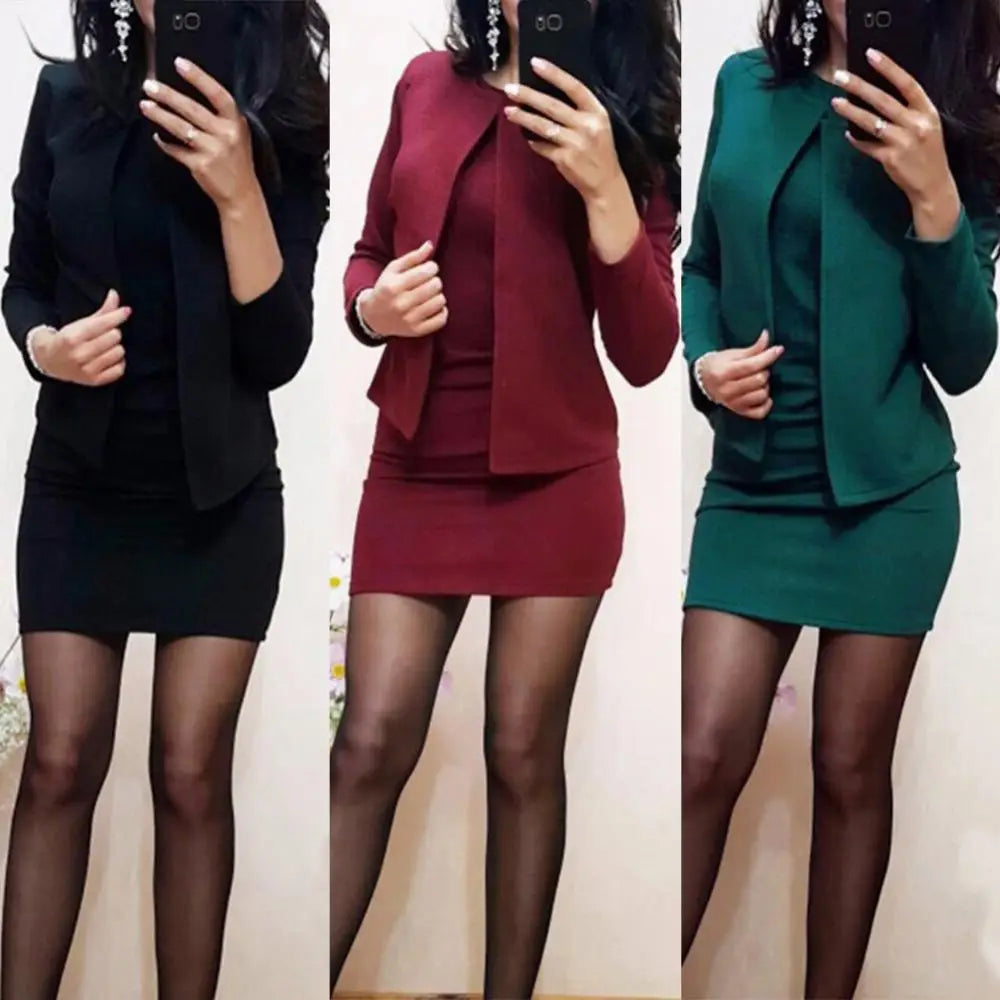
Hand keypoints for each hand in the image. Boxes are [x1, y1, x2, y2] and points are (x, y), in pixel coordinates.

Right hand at [32, 289, 129, 385]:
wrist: (50, 361)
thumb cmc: (68, 338)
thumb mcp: (81, 323)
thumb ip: (101, 311)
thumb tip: (115, 294)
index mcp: (73, 337)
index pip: (103, 324)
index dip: (117, 316)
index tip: (126, 311)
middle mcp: (79, 354)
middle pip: (114, 337)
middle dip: (113, 332)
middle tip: (105, 334)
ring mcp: (87, 370)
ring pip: (119, 352)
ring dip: (116, 347)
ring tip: (106, 346)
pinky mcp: (95, 381)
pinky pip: (120, 369)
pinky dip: (119, 362)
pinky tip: (110, 358)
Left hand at [140, 59, 260, 211]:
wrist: (241, 194)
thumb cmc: (236, 162)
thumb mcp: (237, 135)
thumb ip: (220, 117)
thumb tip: (188, 97)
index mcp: (236, 123)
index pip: (217, 95)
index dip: (198, 78)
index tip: (179, 63)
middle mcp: (226, 135)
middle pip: (193, 109)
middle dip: (168, 95)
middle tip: (149, 85)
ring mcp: (213, 151)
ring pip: (181, 128)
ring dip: (160, 115)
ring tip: (145, 106)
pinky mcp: (201, 165)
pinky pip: (177, 150)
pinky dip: (165, 144)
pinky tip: (157, 137)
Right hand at [359, 242, 447, 338]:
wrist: (374, 316)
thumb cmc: (386, 288)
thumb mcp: (393, 269)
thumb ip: (413, 257)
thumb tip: (430, 245)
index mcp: (394, 286)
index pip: (425, 272)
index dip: (432, 267)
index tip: (429, 269)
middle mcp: (401, 304)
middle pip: (435, 286)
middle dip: (435, 280)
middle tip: (429, 282)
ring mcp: (409, 319)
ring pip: (440, 301)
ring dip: (438, 295)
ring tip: (430, 294)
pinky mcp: (417, 331)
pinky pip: (441, 319)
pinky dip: (441, 311)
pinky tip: (434, 307)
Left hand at [503, 58, 624, 201]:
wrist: (605, 183)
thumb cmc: (599, 152)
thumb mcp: (598, 126)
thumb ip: (579, 112)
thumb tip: (547, 97)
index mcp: (597, 113)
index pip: (574, 87)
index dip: (554, 74)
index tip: (535, 63)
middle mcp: (587, 126)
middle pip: (553, 106)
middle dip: (529, 96)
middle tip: (510, 89)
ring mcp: (575, 143)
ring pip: (543, 126)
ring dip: (523, 118)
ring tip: (508, 111)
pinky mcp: (565, 159)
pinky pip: (543, 147)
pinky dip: (534, 143)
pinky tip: (528, 139)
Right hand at [697, 331, 783, 419]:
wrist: (704, 380)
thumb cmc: (719, 364)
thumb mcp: (733, 354)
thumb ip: (753, 349)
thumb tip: (767, 336)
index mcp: (723, 373)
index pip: (751, 365)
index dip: (768, 356)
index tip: (778, 349)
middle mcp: (727, 390)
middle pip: (759, 380)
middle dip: (764, 371)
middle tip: (758, 368)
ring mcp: (733, 403)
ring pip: (762, 395)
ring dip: (765, 386)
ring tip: (758, 381)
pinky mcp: (739, 411)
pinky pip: (760, 413)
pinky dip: (766, 404)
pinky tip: (763, 396)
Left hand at [831, 50, 960, 237]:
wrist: (932, 185)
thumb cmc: (927, 153)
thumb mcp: (927, 127)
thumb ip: (908, 112)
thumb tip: (878, 97)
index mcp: (927, 111)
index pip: (907, 83)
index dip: (889, 68)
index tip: (871, 55)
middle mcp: (916, 124)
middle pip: (883, 100)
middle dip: (859, 86)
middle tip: (840, 77)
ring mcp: (902, 142)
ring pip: (871, 121)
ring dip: (851, 111)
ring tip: (836, 102)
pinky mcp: (889, 159)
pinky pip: (867, 146)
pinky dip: (856, 140)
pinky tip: (847, 135)